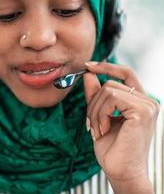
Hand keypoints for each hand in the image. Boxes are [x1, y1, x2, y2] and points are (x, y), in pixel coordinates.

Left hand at [83, 61, 159, 192]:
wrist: (120, 170)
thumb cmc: (112, 148)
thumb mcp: (99, 116)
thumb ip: (95, 95)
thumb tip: (89, 74)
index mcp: (139, 102)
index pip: (125, 73)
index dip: (106, 67)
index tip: (88, 66)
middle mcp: (147, 101)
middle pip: (110, 83)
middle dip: (93, 103)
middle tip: (91, 123)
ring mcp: (147, 105)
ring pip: (108, 90)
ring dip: (95, 111)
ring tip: (98, 129)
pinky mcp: (142, 111)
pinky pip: (111, 97)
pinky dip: (100, 114)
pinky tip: (103, 130)